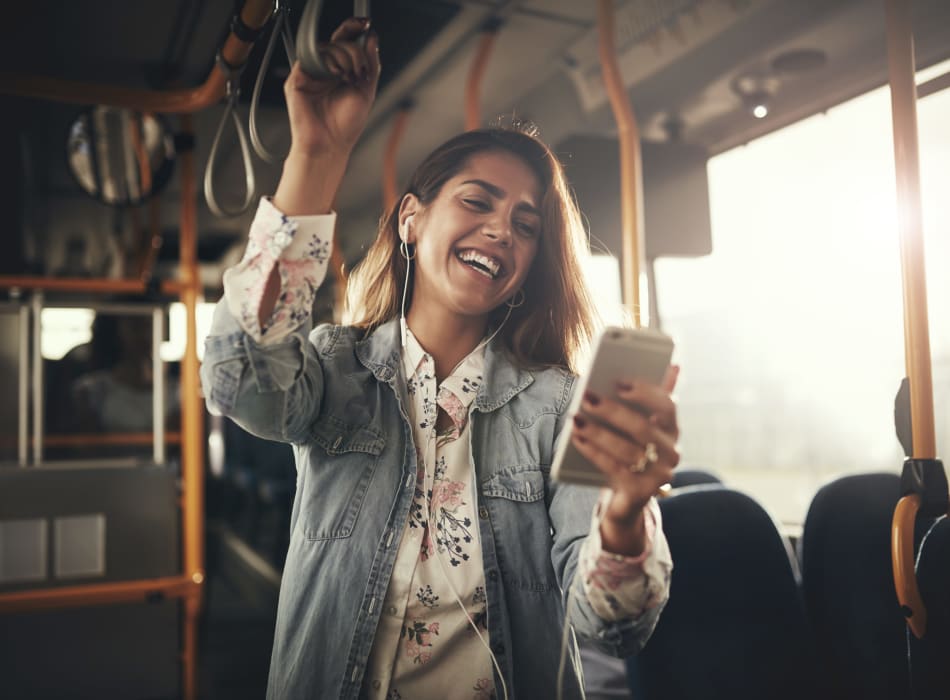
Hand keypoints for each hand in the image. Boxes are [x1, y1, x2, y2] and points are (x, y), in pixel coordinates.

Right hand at [284, 17, 380, 156]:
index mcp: (339, 71)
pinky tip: (336, 76)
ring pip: (326, 47)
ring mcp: (310, 74)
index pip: (344, 41)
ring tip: (350, 77)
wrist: (331, 146)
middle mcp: (323, 70)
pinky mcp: (297, 79)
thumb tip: (371, 38)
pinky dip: (328, 62)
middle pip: (337, 40)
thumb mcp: (367, 90)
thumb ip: (371, 64)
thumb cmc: (345, 125)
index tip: (366, 24)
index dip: (353, 29)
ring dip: (344, 57)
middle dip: (354, 50)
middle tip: (360, 69)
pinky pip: (311, 58)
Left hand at [570, 365, 679, 550]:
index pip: (667, 406)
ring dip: (599, 433)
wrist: (628, 497)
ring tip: (576, 418)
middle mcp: (671, 452)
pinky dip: (594, 452)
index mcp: (672, 429)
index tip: (619, 382)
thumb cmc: (631, 450)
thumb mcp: (640, 423)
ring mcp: (659, 474)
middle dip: (613, 411)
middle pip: (643, 428)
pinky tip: (577, 438)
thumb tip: (673, 365)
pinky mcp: (641, 492)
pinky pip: (615, 469)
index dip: (645, 393)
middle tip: (587, 397)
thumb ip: (649, 397)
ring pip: (628, 451)